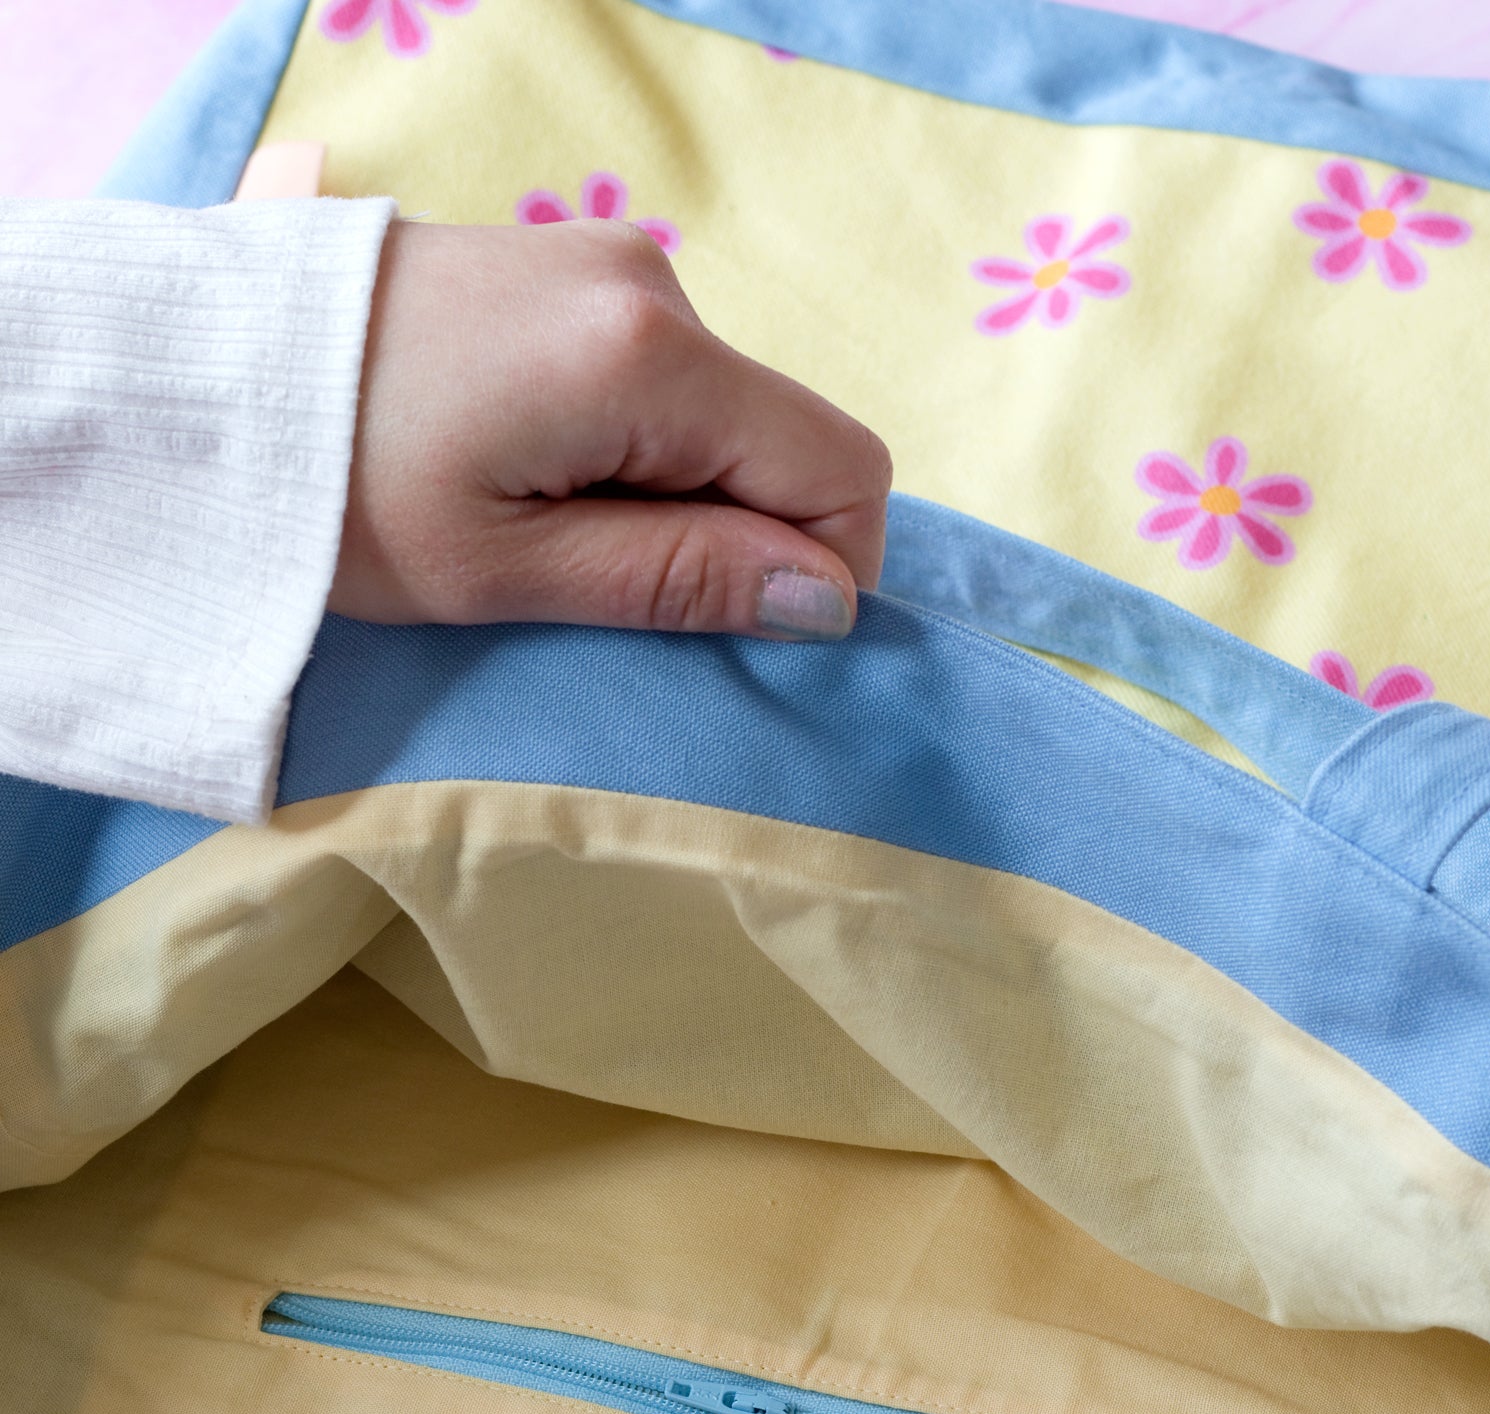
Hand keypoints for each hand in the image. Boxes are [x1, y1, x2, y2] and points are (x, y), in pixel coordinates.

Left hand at [329, 219, 891, 640]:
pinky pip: (663, 380)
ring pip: (723, 417)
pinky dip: (629, 446)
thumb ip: (679, 578)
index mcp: (648, 357)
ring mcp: (613, 264)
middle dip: (728, 532)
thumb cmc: (338, 493)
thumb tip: (826, 600)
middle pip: (784, 441)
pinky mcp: (574, 268)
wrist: (204, 378)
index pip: (842, 471)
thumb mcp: (508, 571)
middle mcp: (652, 285)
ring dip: (670, 492)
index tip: (724, 629)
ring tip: (536, 518)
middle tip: (590, 576)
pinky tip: (527, 466)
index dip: (819, 572)